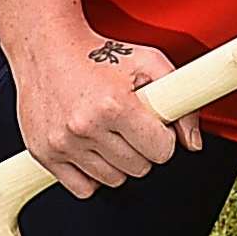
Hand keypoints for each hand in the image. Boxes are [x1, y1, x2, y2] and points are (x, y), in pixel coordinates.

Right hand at [16, 29, 199, 194]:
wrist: (46, 47)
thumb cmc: (96, 54)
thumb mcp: (148, 63)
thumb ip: (180, 102)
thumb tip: (192, 142)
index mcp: (114, 105)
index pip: (161, 151)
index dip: (163, 138)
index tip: (153, 125)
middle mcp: (85, 126)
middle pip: (139, 168)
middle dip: (141, 148)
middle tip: (128, 125)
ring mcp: (62, 142)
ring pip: (113, 180)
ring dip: (116, 161)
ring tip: (107, 132)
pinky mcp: (44, 153)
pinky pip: (83, 188)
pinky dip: (91, 174)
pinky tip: (90, 148)